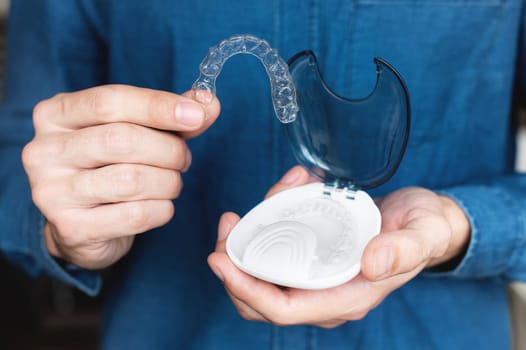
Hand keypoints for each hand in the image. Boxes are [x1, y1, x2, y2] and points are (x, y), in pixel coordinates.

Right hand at [22, 85, 219, 268]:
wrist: (82, 224)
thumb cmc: (110, 167)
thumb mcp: (134, 131)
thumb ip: (169, 116)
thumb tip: (208, 104)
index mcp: (56, 115)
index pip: (109, 101)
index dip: (158, 106)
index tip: (197, 115)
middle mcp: (44, 151)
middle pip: (122, 140)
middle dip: (169, 150)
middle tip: (183, 159)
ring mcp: (52, 192)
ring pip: (132, 180)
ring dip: (169, 182)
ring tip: (171, 182)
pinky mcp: (71, 228)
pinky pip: (136, 215)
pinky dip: (162, 209)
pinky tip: (159, 205)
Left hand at [208, 166, 469, 327]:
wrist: (423, 221)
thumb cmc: (424, 230)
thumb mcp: (423, 234)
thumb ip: (404, 249)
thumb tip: (372, 263)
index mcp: (348, 297)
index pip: (285, 309)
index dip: (247, 291)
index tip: (220, 261)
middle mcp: (326, 292)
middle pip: (261, 298)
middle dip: (233, 268)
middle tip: (226, 227)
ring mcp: (317, 275)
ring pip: (264, 272)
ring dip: (248, 240)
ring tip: (261, 199)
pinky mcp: (313, 255)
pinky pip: (279, 248)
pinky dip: (270, 221)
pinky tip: (285, 188)